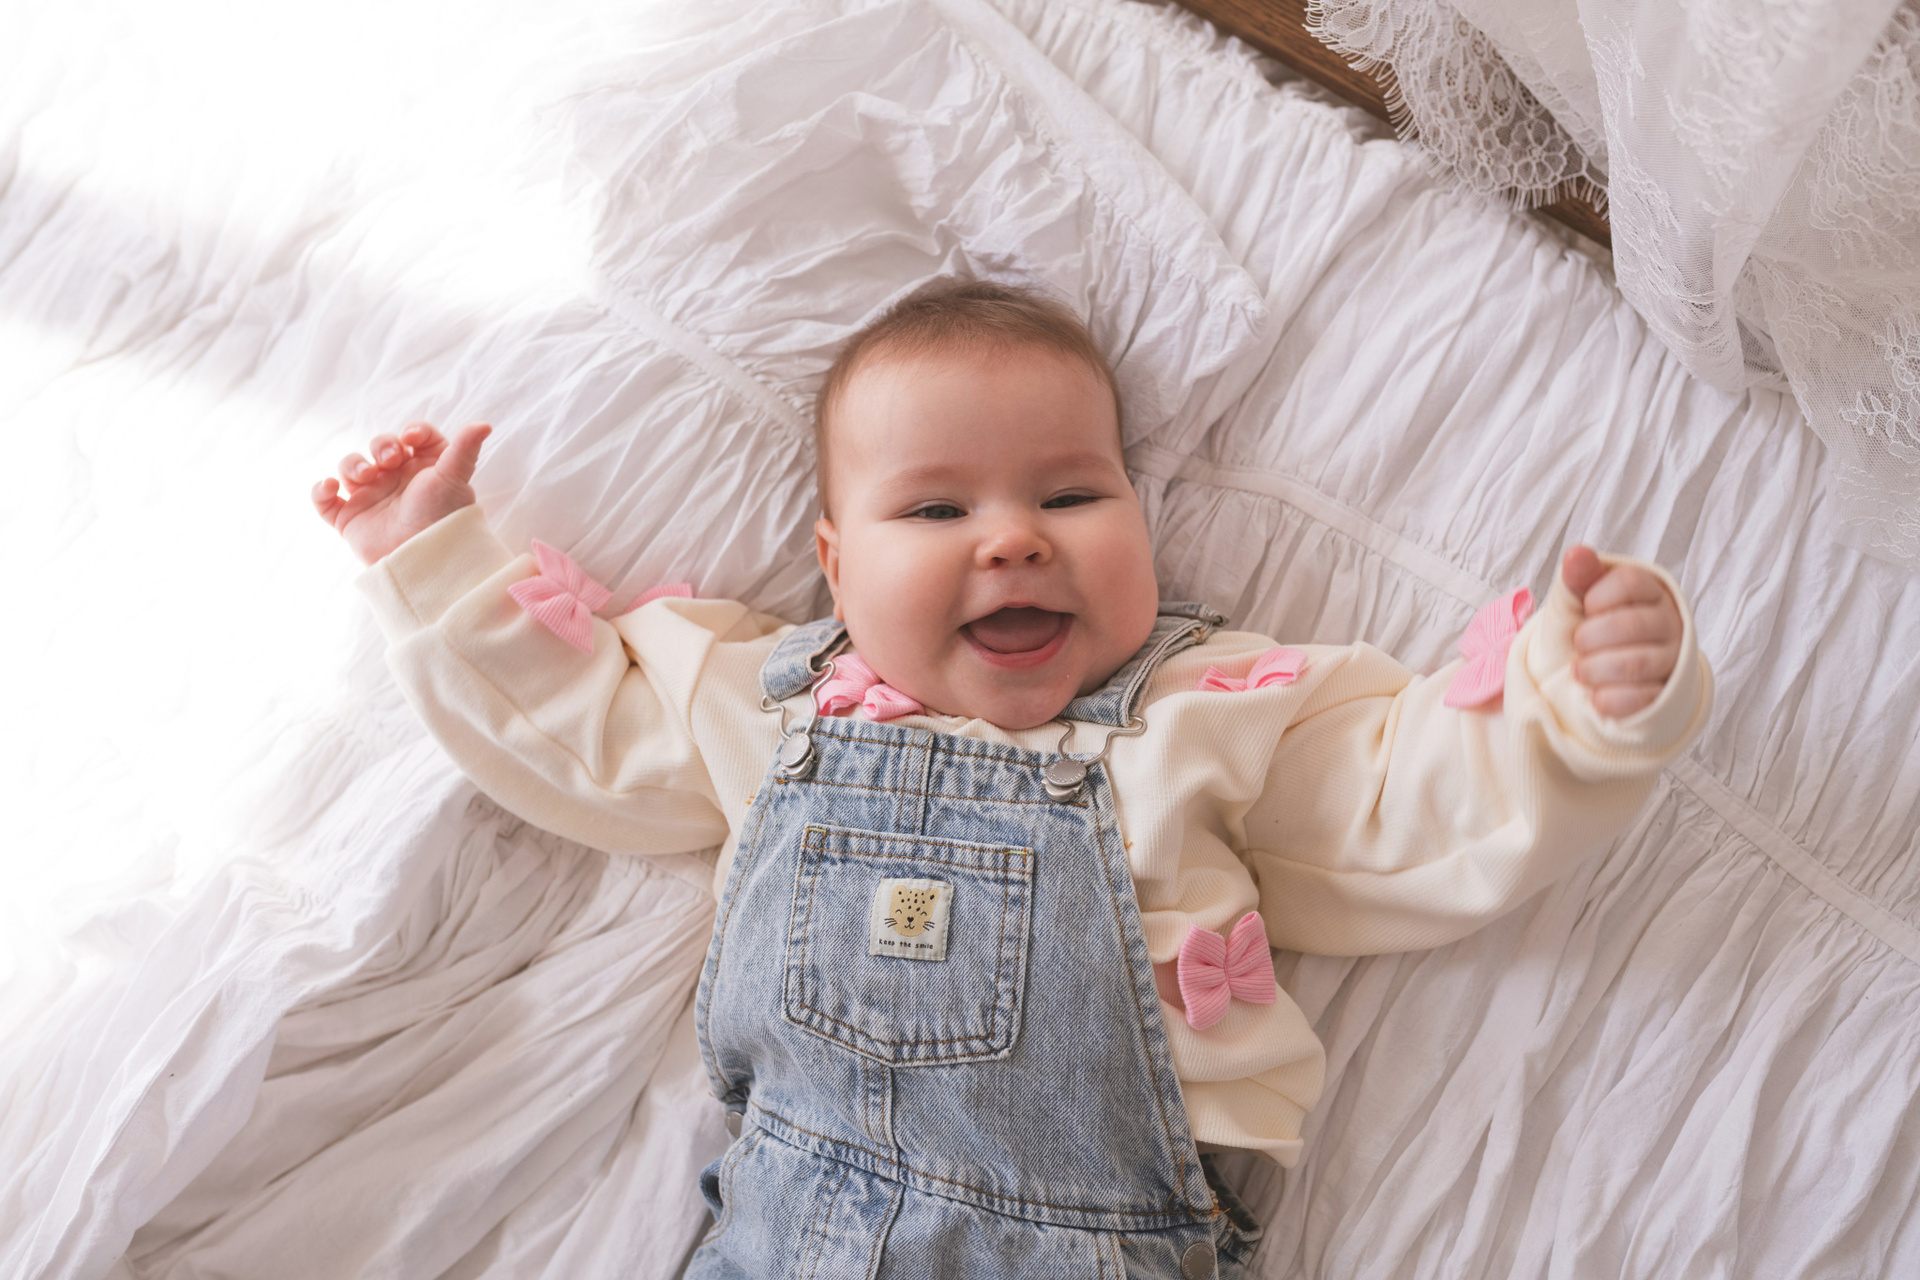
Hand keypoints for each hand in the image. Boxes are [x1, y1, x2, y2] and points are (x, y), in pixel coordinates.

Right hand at [312, 422, 490, 564]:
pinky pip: (325, 501)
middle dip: (381, 445)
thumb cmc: (442, 517)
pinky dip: (320, 491)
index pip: (414, 437)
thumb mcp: (454, 478)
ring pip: (350, 467)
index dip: (412, 431)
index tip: (411, 439)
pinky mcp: (351, 519)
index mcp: (425, 468)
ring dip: (352, 464)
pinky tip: (330, 487)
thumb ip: (465, 448)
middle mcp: (398, 480)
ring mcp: (372, 498)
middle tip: (390, 460)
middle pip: (380, 446)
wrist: (422, 558)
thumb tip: (484, 424)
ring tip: (366, 476)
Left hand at [1560, 545, 1681, 717]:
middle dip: (1589, 638)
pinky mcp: (1666, 695)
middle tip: (1579, 643)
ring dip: (1594, 669)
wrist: (1596, 676)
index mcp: (1650, 591)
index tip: (1587, 608)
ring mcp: (1671, 660)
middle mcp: (1669, 622)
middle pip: (1629, 626)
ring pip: (1635, 664)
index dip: (1597, 598)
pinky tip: (1595, 694)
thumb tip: (1576, 554)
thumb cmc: (1591, 629)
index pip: (1630, 582)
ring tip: (1580, 670)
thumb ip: (1578, 578)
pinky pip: (1640, 698)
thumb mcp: (1578, 601)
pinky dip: (1608, 699)